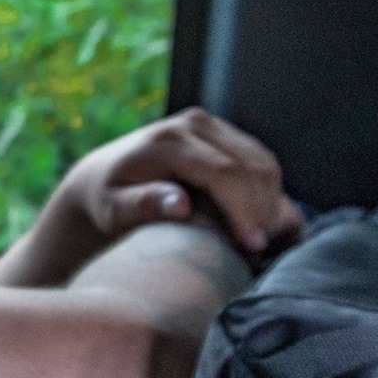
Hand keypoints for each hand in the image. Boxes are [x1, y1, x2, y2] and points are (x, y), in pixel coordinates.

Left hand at [54, 107, 302, 258]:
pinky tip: (261, 226)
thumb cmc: (108, 198)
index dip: (246, 209)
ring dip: (272, 204)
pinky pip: (261, 163)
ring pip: (264, 163)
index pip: (225, 172)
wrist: (105, 174)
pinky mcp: (225, 135)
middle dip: (265, 211)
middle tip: (264, 252)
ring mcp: (214, 127)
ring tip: (265, 243)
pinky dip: (269, 194)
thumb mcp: (112, 208)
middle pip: (252, 166)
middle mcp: (195, 124)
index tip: (254, 246)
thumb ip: (143, 205)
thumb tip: (180, 205)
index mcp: (169, 140)